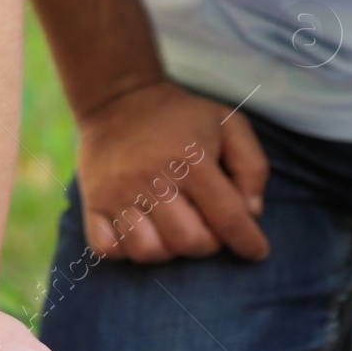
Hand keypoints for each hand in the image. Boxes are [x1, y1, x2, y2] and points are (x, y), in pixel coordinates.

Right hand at [76, 80, 269, 262]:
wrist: (118, 98)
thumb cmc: (180, 116)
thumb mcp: (229, 124)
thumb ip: (252, 166)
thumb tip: (252, 212)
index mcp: (192, 161)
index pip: (228, 217)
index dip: (247, 241)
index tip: (257, 251)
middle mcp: (153, 180)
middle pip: (189, 242)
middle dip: (207, 245)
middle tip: (207, 227)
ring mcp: (119, 194)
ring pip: (149, 252)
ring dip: (168, 250)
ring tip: (173, 230)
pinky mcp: (94, 203)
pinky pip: (109, 250)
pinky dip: (127, 250)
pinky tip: (141, 233)